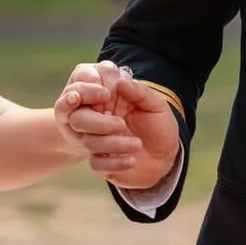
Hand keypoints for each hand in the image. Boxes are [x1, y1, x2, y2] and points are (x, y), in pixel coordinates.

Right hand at [54, 61, 179, 187]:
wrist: (167, 157)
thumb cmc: (160, 126)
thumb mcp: (157, 105)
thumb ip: (140, 92)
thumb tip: (120, 81)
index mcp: (109, 100)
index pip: (87, 91)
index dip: (89, 91)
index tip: (106, 95)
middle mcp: (99, 119)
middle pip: (78, 118)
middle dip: (98, 122)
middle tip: (122, 124)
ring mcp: (98, 141)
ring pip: (89, 141)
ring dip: (113, 143)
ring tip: (137, 144)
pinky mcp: (101, 162)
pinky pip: (96, 163)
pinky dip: (114, 163)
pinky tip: (131, 160)